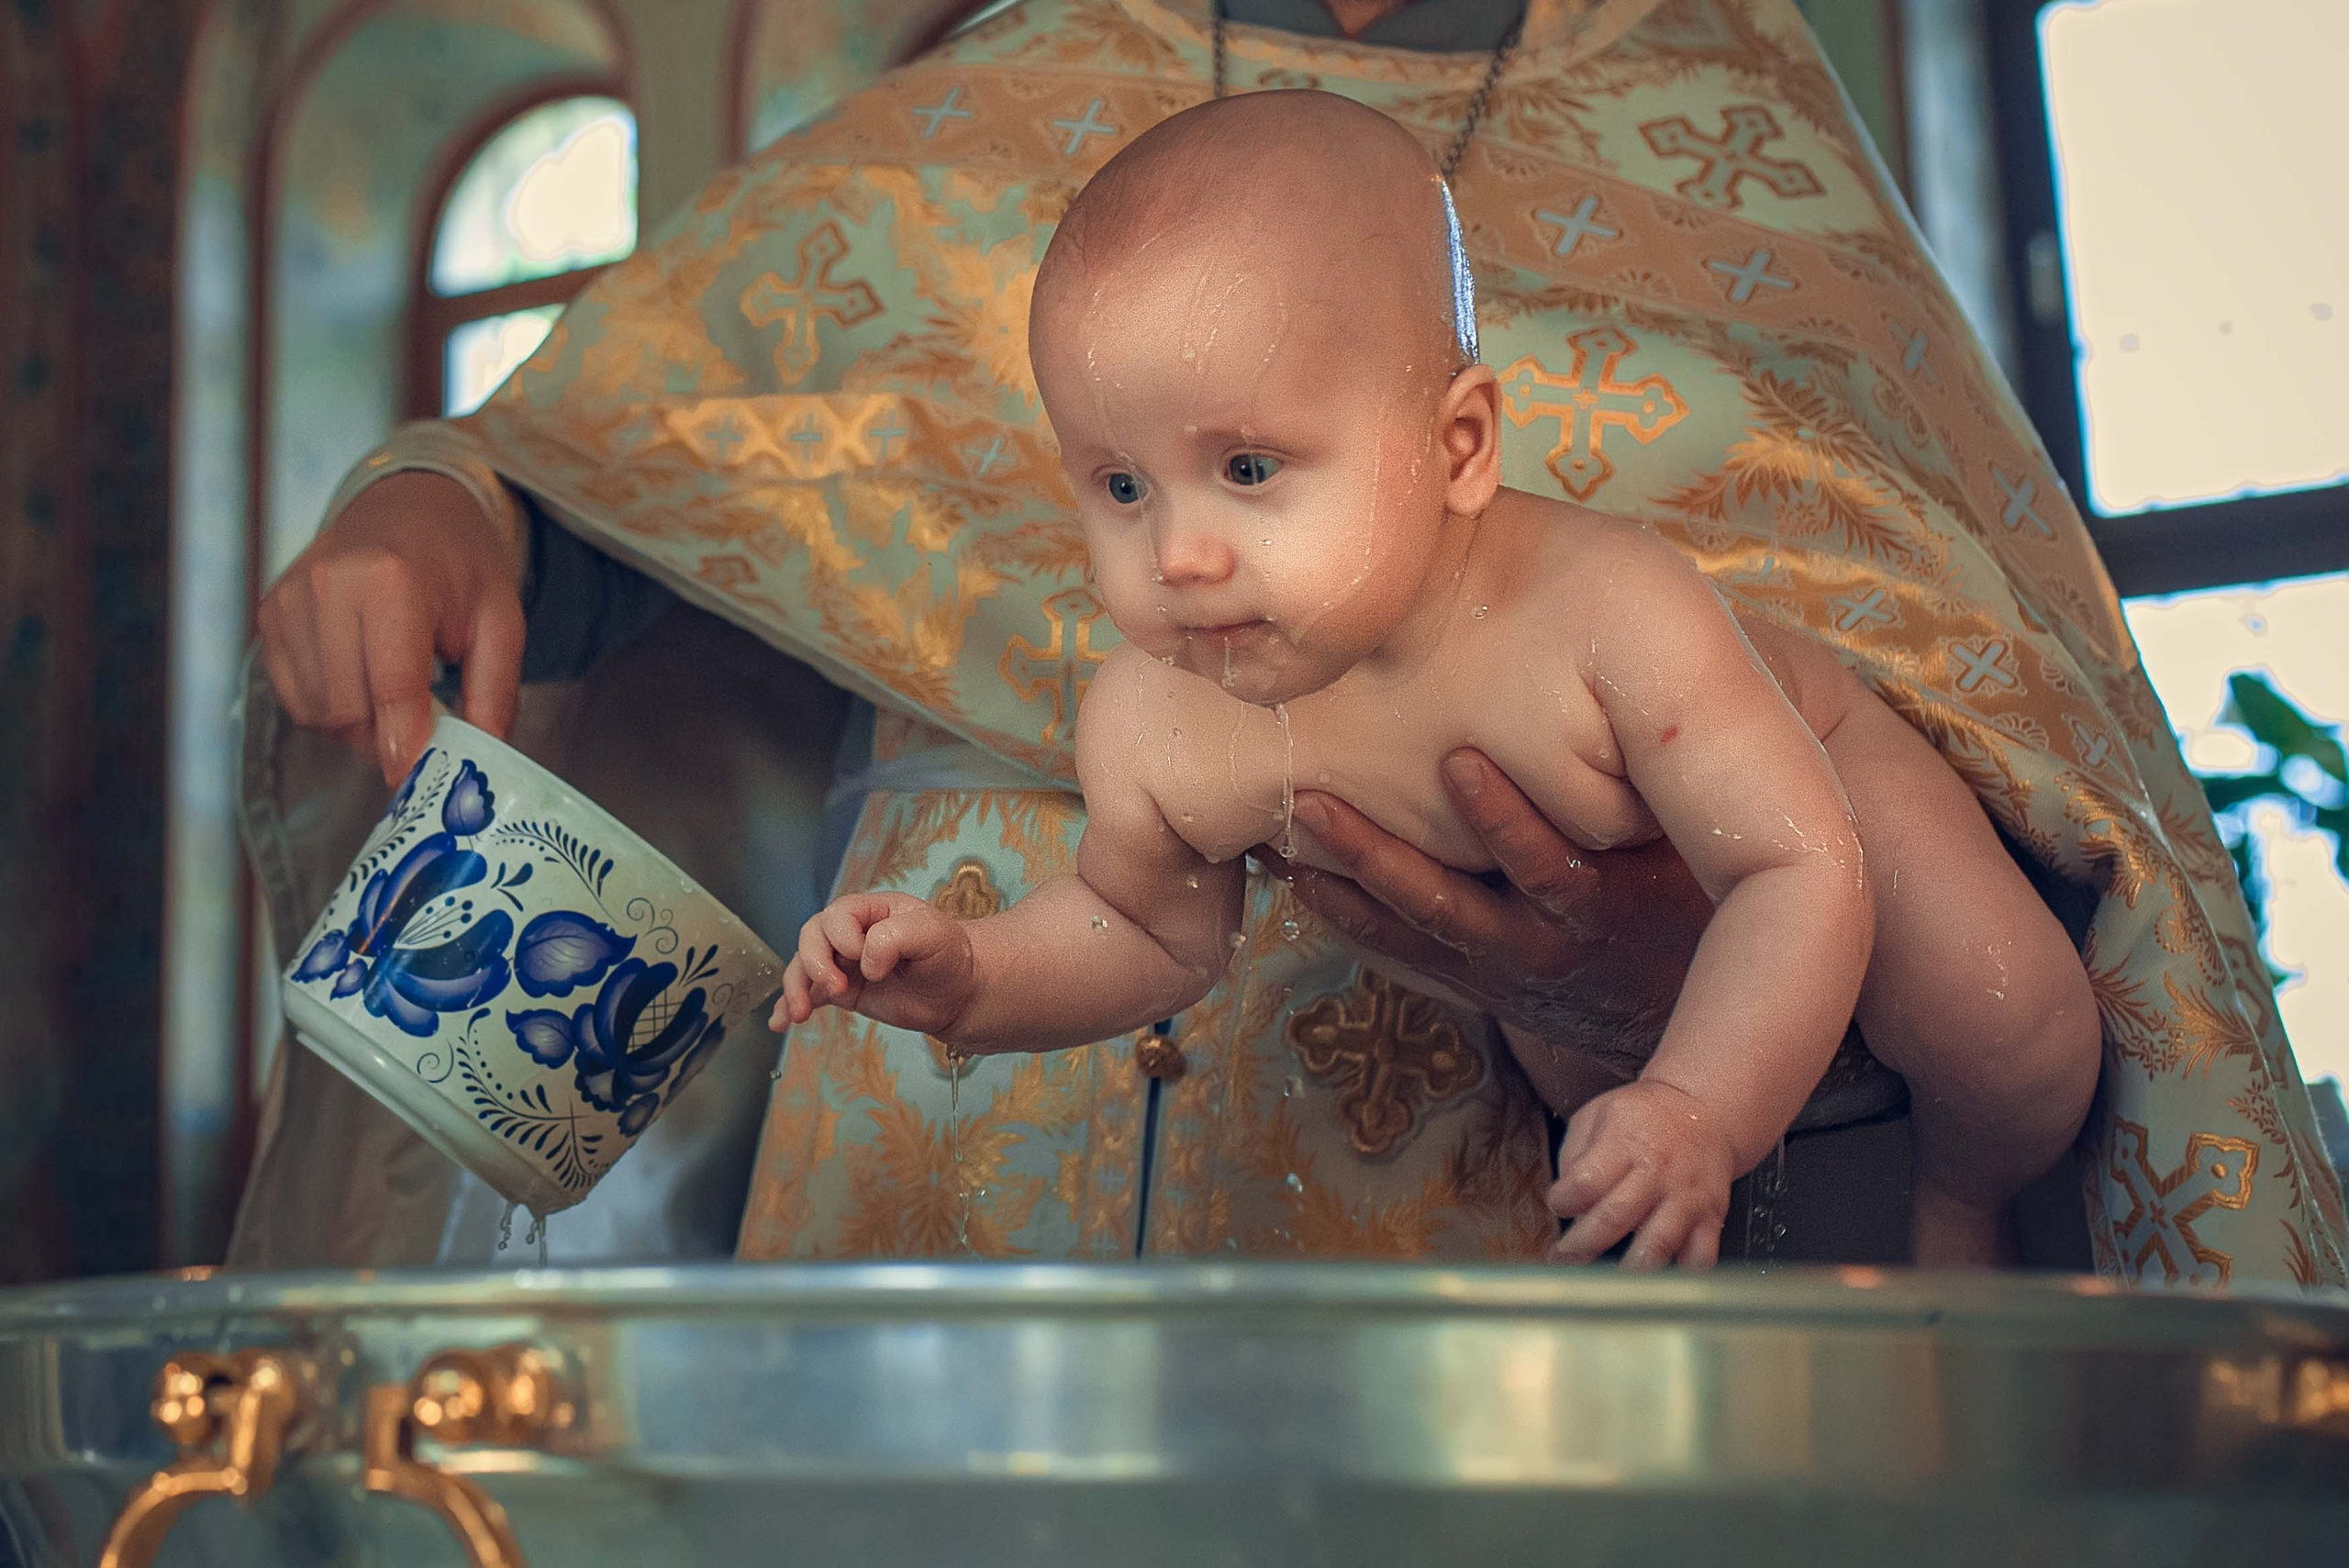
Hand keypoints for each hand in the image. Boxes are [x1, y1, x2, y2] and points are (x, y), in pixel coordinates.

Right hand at [255, 471, 525, 784]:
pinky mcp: (270, 615)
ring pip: (318, 711)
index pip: (392, 686)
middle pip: (349, 709)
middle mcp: (326, 585)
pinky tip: (363, 680)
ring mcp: (289, 600)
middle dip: (388, 736)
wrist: (407, 505)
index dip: (406, 743)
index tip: (418, 777)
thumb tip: (480, 756)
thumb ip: (494, 690)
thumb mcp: (501, 620)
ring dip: (360, 726)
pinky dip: (331, 708)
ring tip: (397, 696)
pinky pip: (295, 697)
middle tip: (425, 727)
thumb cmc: (459, 564)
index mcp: (389, 580)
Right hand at [774, 892, 975, 1036]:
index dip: (843, 937)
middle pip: (811, 936)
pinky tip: (781, 1022)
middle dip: (814, 963)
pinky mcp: (843, 991)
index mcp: (871, 910)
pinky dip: (791, 1006)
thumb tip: (864, 962)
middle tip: (836, 987)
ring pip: (803, 966)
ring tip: (801, 1014)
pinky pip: (809, 994)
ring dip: (795, 988)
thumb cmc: (949, 955)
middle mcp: (852, 932)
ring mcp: (844, 962)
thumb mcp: (932, 934)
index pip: (838, 915)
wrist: (960, 992)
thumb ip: (895, 937)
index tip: (865, 959)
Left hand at [1260, 749, 1712, 1058]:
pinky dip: (1340, 912)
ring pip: (1404, 926)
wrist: (1675, 1011)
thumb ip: (1647, 787)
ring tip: (1277, 829)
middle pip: (1444, 904)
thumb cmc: (1678, 895)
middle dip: (1374, 853)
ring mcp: (1494, 969)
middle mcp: (1538, 945)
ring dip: (1338, 875)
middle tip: (1312, 802)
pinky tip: (1288, 871)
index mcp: (1600, 906)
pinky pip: (1394, 952)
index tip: (1459, 762)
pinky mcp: (1467, 983)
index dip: (1505, 820)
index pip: (1549, 865)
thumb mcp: (1682, 850)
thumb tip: (1626, 672)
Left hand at [1547, 1078, 1734, 1269]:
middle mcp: (1657, 1173)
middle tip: (1564, 1257)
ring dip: (1627, 1270)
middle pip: (1614, 1218)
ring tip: (1607, 1280)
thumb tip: (1564, 1197)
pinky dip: (1680, 1273)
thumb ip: (1574, 1154)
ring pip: (1656, 1246)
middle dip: (1582, 1245)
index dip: (1563, 1200)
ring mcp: (1686, 1198)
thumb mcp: (1598, 1115)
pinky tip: (1659, 1274)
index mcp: (1625, 1144)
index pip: (1585, 1182)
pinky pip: (1700, 1257)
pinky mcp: (1712, 1217)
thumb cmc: (1644, 1117)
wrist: (1705, 1112)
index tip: (1557, 1204)